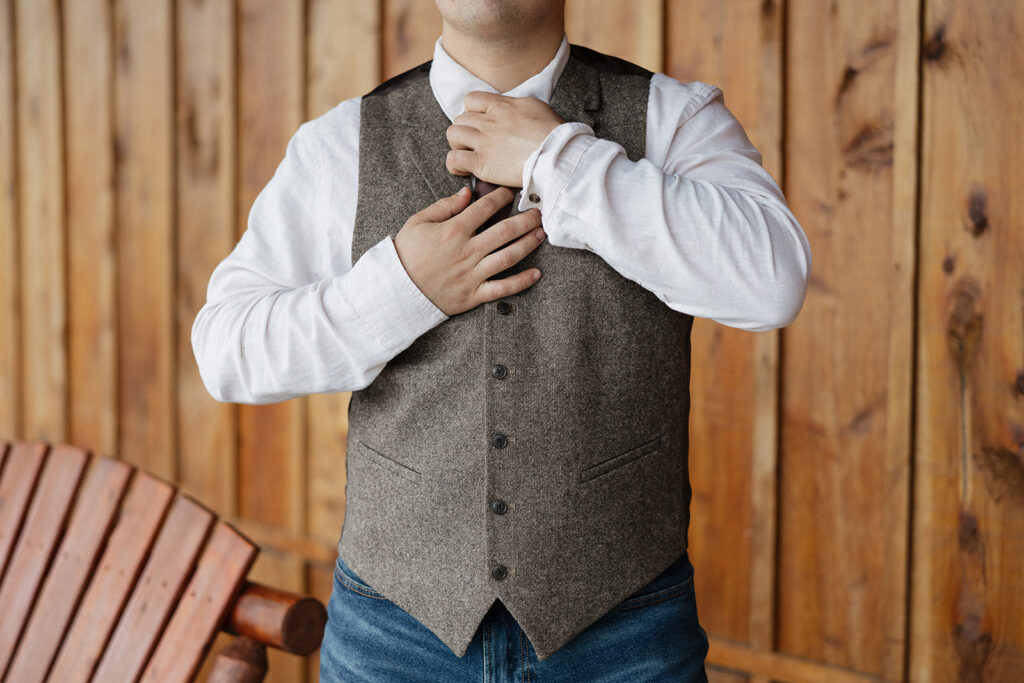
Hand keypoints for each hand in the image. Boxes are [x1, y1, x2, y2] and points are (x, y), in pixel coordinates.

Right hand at [393, 186, 545, 315]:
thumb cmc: (406, 254)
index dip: (501, 197)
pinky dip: (521, 282)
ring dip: (528, 244)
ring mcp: (472, 274)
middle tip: (539, 211)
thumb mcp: (418, 222)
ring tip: (541, 234)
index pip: (484, 208)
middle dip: (525, 219)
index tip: (512, 191)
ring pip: (508, 257)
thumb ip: (444, 206)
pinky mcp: (474, 295)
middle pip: (504, 231)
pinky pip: (502, 289)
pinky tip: (537, 274)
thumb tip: (467, 193)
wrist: (396, 291)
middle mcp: (467, 251)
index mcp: (453, 231)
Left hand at [445, 92, 564, 186]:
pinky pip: (454, 159)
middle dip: (465, 130)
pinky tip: (465, 170)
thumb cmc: (554, 135)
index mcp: (502, 106)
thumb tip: (513, 111)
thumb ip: (518, 106)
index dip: (471, 111)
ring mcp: (484, 142)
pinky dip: (455, 165)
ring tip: (468, 155)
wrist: (556, 155)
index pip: (472, 99)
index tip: (479, 122)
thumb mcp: (536, 108)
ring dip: (458, 145)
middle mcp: (489, 121)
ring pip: (453, 135)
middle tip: (475, 143)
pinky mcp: (482, 163)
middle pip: (460, 118)